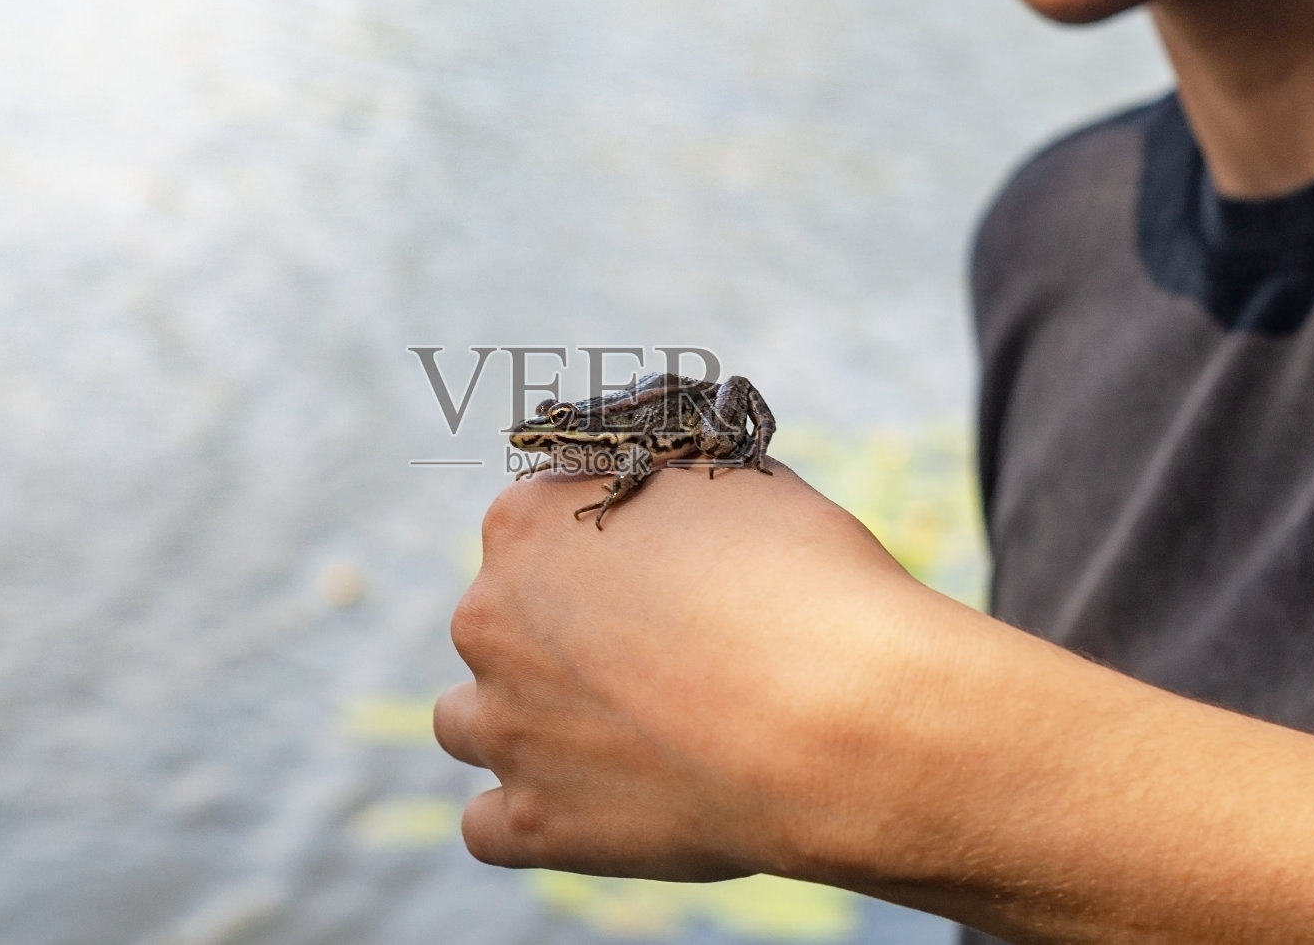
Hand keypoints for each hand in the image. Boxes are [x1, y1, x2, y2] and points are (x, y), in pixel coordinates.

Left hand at [432, 460, 974, 884]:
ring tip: (610, 738)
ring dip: (519, 726)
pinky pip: (487, 827)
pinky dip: (532, 817)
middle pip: (495, 625)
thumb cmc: (807, 588)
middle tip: (649, 667)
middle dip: (554, 643)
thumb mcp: (735, 488)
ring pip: (467, 722)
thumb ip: (661, 493)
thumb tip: (657, 501)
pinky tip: (590, 808)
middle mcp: (490, 616)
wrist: (846, 721)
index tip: (649, 589)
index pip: (530, 530)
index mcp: (527, 522)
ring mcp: (505, 724)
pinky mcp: (533, 820)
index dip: (593, 562)